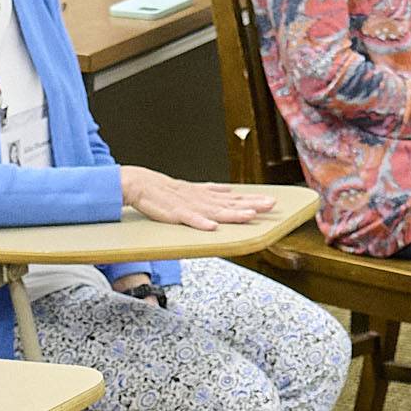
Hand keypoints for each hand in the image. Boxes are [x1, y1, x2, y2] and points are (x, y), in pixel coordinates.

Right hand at [117, 166, 274, 229]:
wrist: (139, 184)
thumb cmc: (164, 190)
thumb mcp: (191, 189)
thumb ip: (210, 191)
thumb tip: (228, 191)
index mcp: (205, 195)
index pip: (233, 197)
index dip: (252, 199)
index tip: (271, 201)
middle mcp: (201, 199)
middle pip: (230, 202)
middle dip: (251, 204)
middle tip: (271, 205)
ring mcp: (188, 206)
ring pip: (215, 211)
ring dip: (233, 213)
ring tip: (250, 215)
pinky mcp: (174, 214)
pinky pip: (189, 219)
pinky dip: (200, 223)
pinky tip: (212, 227)